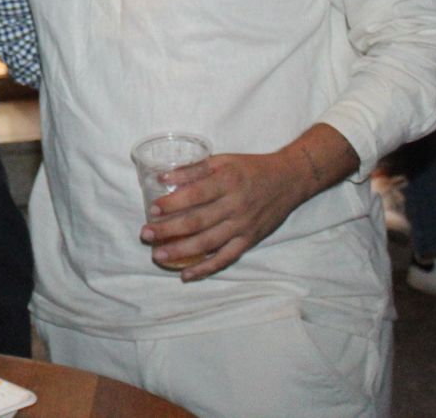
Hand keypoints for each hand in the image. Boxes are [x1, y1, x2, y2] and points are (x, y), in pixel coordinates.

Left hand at [140, 146, 331, 281]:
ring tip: (158, 255)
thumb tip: (163, 177)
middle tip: (146, 235)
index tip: (152, 209)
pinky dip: (206, 268)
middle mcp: (236, 206)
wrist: (288, 180)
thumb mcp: (223, 160)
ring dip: (182, 251)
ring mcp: (243, 226)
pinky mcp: (249, 240)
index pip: (196, 194)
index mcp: (227, 182)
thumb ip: (194, 169)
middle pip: (198, 221)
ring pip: (209, 243)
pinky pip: (226, 258)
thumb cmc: (250, 168)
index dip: (173, 203)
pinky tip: (187, 274)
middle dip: (169, 230)